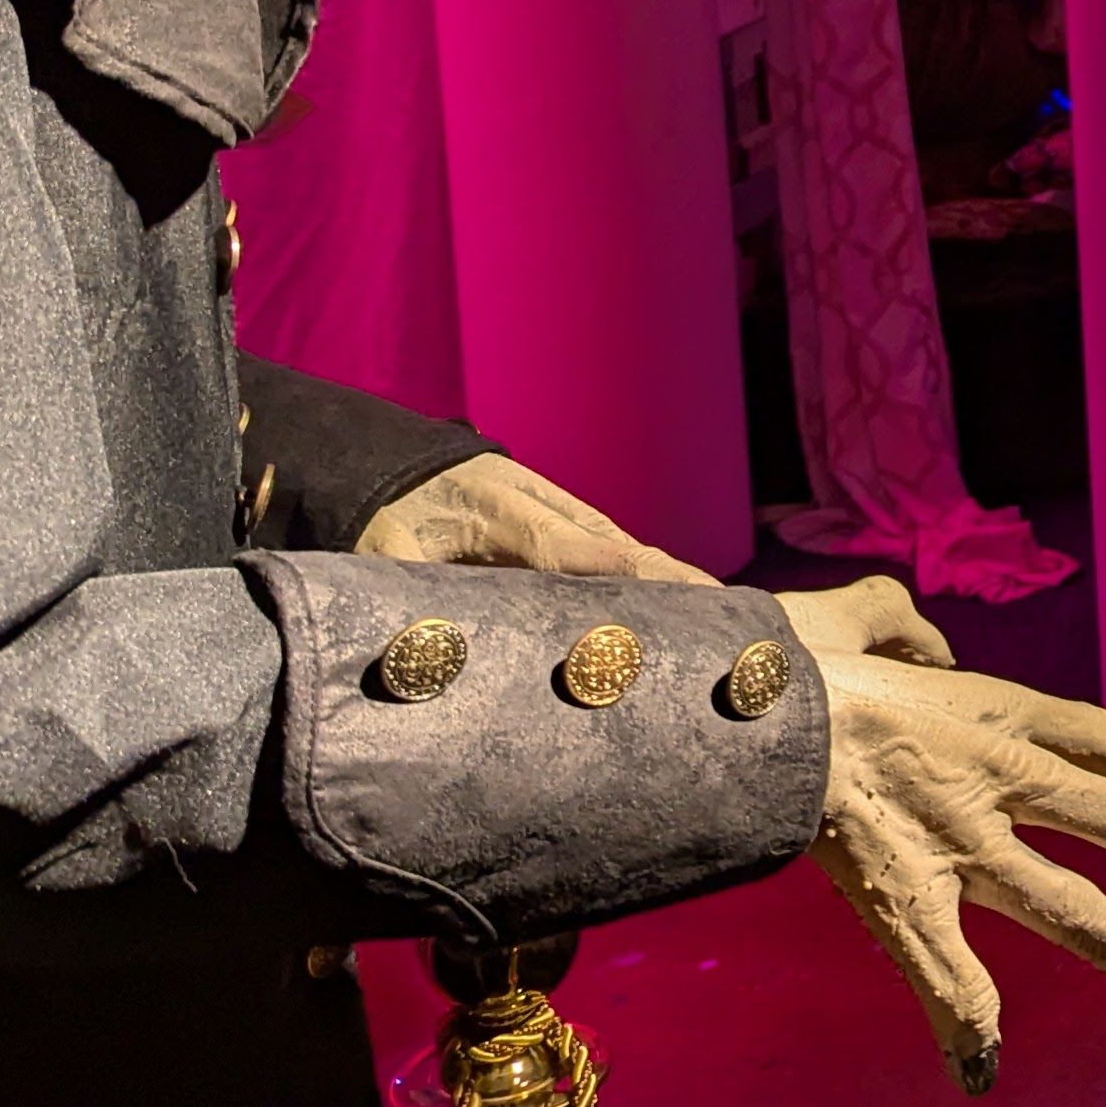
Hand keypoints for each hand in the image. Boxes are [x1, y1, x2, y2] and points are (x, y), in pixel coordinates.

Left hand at [352, 451, 719, 582]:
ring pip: (625, 548)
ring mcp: (563, 513)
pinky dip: (656, 577)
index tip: (648, 582)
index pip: (559, 544)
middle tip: (719, 609)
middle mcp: (544, 506)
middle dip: (667, 576)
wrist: (406, 468)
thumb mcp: (383, 549)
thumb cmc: (392, 517)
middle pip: (615, 544)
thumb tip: (421, 638)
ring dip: (672, 579)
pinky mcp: (571, 527)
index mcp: (497, 511)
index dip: (606, 566)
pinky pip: (618, 554)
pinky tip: (690, 604)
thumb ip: (405, 582)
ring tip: (723, 614)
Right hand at [781, 577, 1105, 1094]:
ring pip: (1066, 899)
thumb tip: (921, 644)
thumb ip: (895, 622)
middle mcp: (996, 774)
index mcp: (994, 710)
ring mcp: (954, 838)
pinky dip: (966, 1025)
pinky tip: (979, 1071)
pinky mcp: (900, 892)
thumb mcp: (856, 617)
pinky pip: (950, 972)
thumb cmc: (786, 658)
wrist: (740, 702)